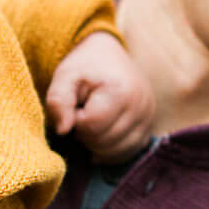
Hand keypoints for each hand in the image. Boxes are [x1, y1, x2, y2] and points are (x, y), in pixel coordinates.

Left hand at [44, 31, 154, 161]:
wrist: (109, 55)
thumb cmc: (85, 67)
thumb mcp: (65, 76)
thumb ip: (58, 101)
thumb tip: (63, 130)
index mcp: (121, 91)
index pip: (92, 126)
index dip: (76, 120)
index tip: (76, 105)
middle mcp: (141, 106)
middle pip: (104, 141)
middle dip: (86, 133)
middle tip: (82, 113)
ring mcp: (148, 119)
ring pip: (116, 151)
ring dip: (97, 143)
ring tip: (91, 121)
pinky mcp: (149, 128)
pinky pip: (128, 152)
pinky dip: (111, 151)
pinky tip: (101, 136)